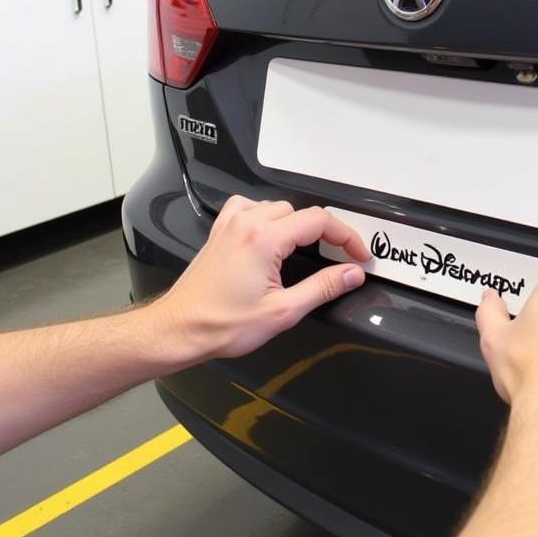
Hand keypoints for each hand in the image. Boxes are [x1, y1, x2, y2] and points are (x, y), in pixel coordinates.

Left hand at [148, 196, 369, 362]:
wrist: (180, 329)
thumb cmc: (221, 324)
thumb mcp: (282, 312)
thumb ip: (322, 288)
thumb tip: (350, 274)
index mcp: (264, 239)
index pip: (319, 221)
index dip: (346, 236)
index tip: (357, 254)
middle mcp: (247, 224)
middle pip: (300, 212)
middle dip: (323, 232)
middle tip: (337, 255)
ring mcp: (231, 225)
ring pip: (276, 207)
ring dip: (296, 224)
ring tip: (307, 249)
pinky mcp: (220, 232)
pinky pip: (248, 207)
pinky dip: (265, 216)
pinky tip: (270, 235)